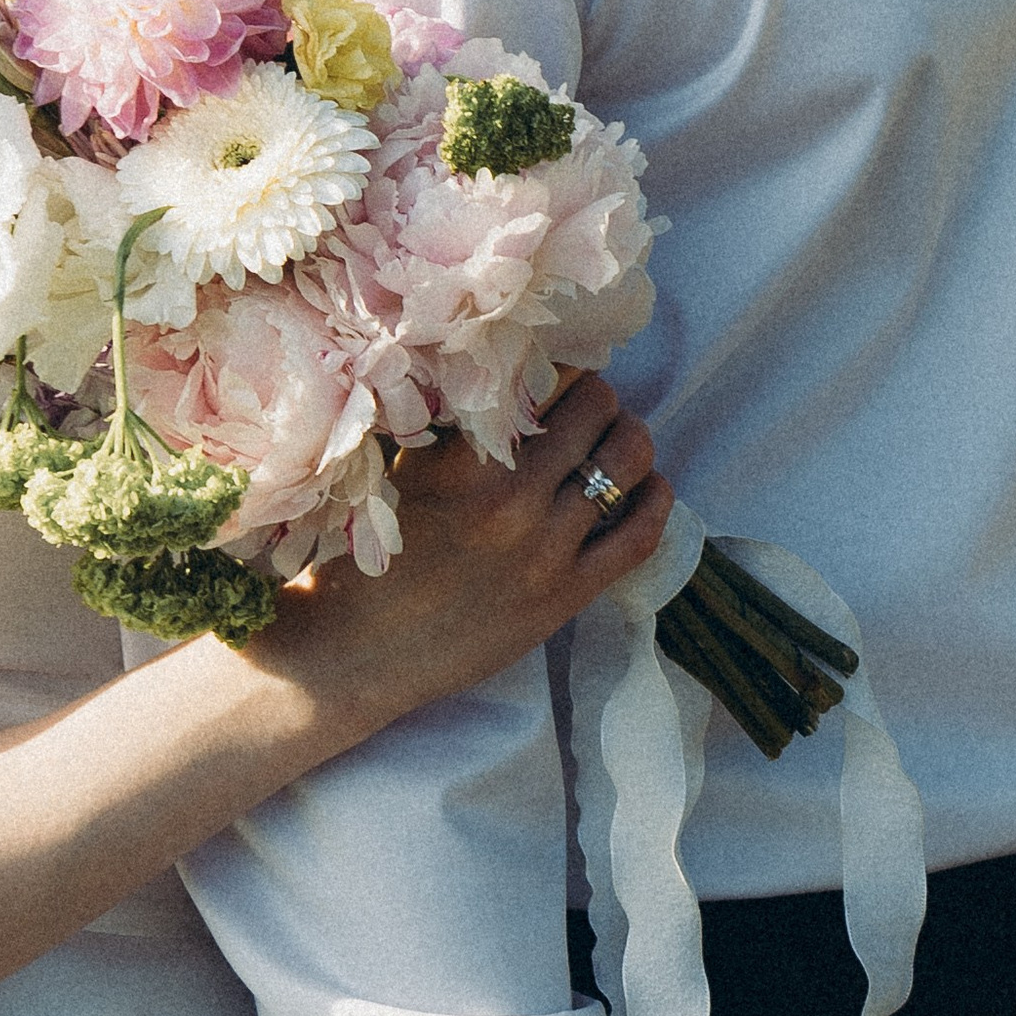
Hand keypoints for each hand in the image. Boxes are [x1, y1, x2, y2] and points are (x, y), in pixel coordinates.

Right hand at [276, 369, 671, 729]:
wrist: (359, 649)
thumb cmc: (372, 555)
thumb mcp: (406, 469)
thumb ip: (459, 426)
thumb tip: (511, 374)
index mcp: (469, 458)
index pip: (547, 378)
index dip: (561, 366)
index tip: (559, 371)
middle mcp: (513, 497)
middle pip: (595, 409)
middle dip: (598, 397)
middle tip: (589, 403)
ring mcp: (545, 548)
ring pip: (625, 462)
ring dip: (630, 437)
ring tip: (620, 434)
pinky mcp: (565, 595)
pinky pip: (637, 537)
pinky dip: (655, 501)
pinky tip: (652, 485)